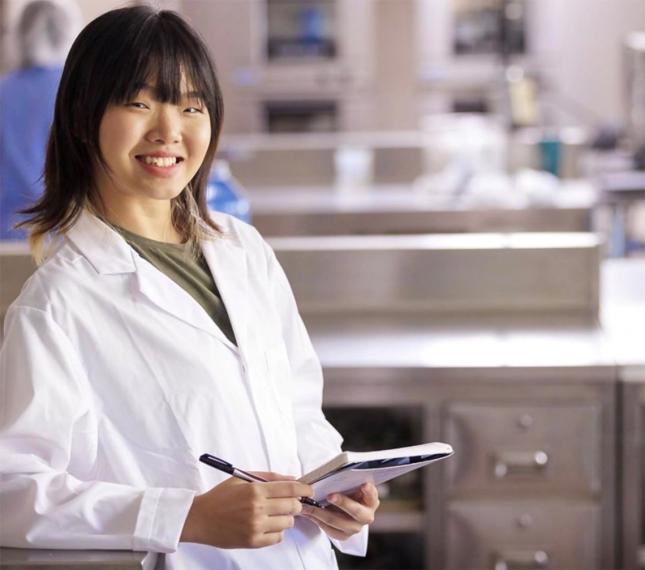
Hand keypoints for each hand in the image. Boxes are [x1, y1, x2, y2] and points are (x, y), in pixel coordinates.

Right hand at [180, 472, 313, 548]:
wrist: (200, 518)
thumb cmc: (221, 496)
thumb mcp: (242, 478)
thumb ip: (268, 477)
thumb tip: (292, 479)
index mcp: (255, 490)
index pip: (290, 489)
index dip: (304, 489)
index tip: (309, 489)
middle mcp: (257, 509)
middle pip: (292, 506)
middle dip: (295, 503)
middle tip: (289, 502)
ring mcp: (256, 527)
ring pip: (287, 523)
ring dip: (286, 517)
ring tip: (275, 514)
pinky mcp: (253, 542)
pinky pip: (277, 538)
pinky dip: (277, 531)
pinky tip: (268, 525)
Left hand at [299, 482, 379, 540]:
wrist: (346, 507)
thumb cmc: (348, 491)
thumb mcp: (352, 484)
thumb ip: (349, 479)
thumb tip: (339, 470)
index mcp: (372, 500)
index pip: (372, 495)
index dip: (369, 490)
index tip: (364, 484)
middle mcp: (367, 516)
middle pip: (356, 511)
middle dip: (342, 503)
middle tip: (330, 496)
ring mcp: (356, 528)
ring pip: (338, 522)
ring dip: (320, 513)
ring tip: (308, 506)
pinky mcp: (344, 535)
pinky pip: (330, 530)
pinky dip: (317, 521)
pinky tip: (308, 513)